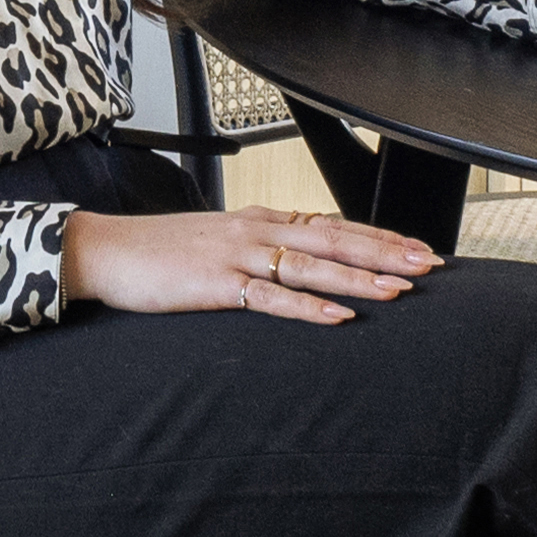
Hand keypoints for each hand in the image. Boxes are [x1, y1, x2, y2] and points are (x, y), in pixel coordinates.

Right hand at [64, 197, 444, 325]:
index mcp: (260, 219)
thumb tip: (302, 259)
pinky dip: (309, 308)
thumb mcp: (219, 239)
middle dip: (386, 253)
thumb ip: (260, 245)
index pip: (333, 223)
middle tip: (430, 265)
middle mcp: (256, 230)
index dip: (380, 235)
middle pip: (334, 240)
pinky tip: (339, 317)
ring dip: (358, 279)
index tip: (419, 247)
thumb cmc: (161, 251)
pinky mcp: (217, 284)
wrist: (107, 250)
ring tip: (399, 291)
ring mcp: (237, 255)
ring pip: (311, 267)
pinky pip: (271, 298)